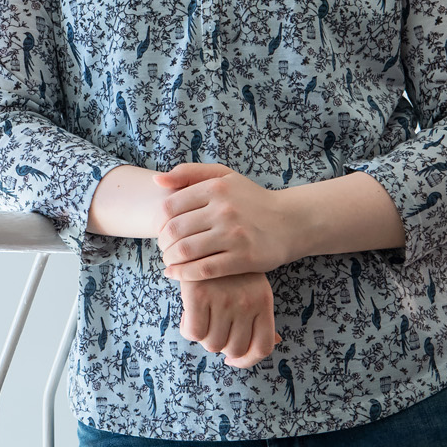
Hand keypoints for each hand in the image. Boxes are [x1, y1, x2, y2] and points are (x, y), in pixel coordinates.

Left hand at [154, 162, 302, 279]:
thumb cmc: (250, 199)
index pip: (170, 207)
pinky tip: (175, 274)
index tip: (160, 231)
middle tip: (164, 249)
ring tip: (169, 261)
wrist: (290, 222)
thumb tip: (156, 180)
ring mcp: (235, 235)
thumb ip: (189, 173)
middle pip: (175, 231)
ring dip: (170, 259)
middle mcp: (224, 210)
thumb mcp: (223, 176)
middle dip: (162, 243)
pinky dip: (184, 274)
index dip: (158, 222)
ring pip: (186, 251)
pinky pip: (204, 269)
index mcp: (216, 188)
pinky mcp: (244, 259)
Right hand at [177, 272, 278, 368]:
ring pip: (211, 343)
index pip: (263, 347)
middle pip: (233, 349)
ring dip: (203, 337)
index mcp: (264, 301)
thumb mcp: (254, 285)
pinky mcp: (198, 293)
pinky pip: (193, 332)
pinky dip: (188, 329)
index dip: (247, 361)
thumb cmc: (231, 266)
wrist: (204, 231)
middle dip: (220, 345)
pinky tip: (188, 315)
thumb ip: (262, 314)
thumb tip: (277, 342)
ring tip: (200, 318)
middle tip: (212, 328)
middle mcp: (247, 302)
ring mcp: (223, 298)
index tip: (231, 360)